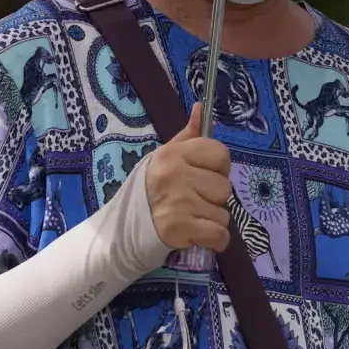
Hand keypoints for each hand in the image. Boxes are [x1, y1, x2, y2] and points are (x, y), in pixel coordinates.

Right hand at [145, 102, 232, 251]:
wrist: (124, 228)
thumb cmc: (150, 188)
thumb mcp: (165, 156)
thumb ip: (188, 135)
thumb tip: (200, 107)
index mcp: (174, 154)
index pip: (220, 154)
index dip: (218, 167)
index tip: (205, 175)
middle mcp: (177, 176)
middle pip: (224, 187)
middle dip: (213, 197)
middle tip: (193, 200)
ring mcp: (180, 203)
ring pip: (223, 213)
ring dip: (212, 219)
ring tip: (191, 217)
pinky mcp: (181, 229)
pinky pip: (220, 235)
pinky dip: (215, 240)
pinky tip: (199, 234)